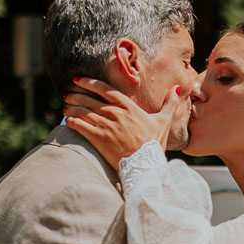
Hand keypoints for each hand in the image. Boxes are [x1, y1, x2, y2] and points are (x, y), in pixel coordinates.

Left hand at [62, 77, 180, 168]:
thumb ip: (169, 103)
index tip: (78, 79)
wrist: (146, 165)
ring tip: (66, 107)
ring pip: (83, 111)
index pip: (105, 89)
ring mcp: (106, 125)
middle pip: (90, 99)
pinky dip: (72, 121)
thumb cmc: (154, 144)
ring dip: (72, 107)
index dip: (89, 83)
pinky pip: (80, 126)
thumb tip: (177, 88)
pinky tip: (67, 120)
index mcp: (129, 107)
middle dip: (77, 95)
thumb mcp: (164, 121)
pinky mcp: (99, 139)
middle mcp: (115, 113)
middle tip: (68, 94)